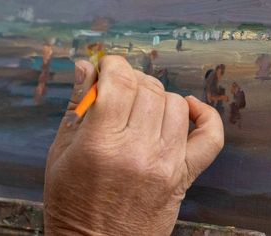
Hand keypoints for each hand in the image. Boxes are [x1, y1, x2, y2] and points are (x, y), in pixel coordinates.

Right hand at [44, 56, 223, 235]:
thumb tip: (86, 67)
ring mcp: (165, 165)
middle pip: (146, 90)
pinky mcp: (183, 178)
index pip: (118, 82)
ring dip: (157, 97)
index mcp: (101, 144)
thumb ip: (77, 107)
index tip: (105, 67)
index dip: (112, 66)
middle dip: (131, 79)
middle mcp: (137, 152)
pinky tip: (187, 108)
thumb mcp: (60, 153)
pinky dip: (204, 116)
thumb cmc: (71, 204)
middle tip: (118, 87)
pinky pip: (210, 138)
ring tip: (140, 107)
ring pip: (174, 104)